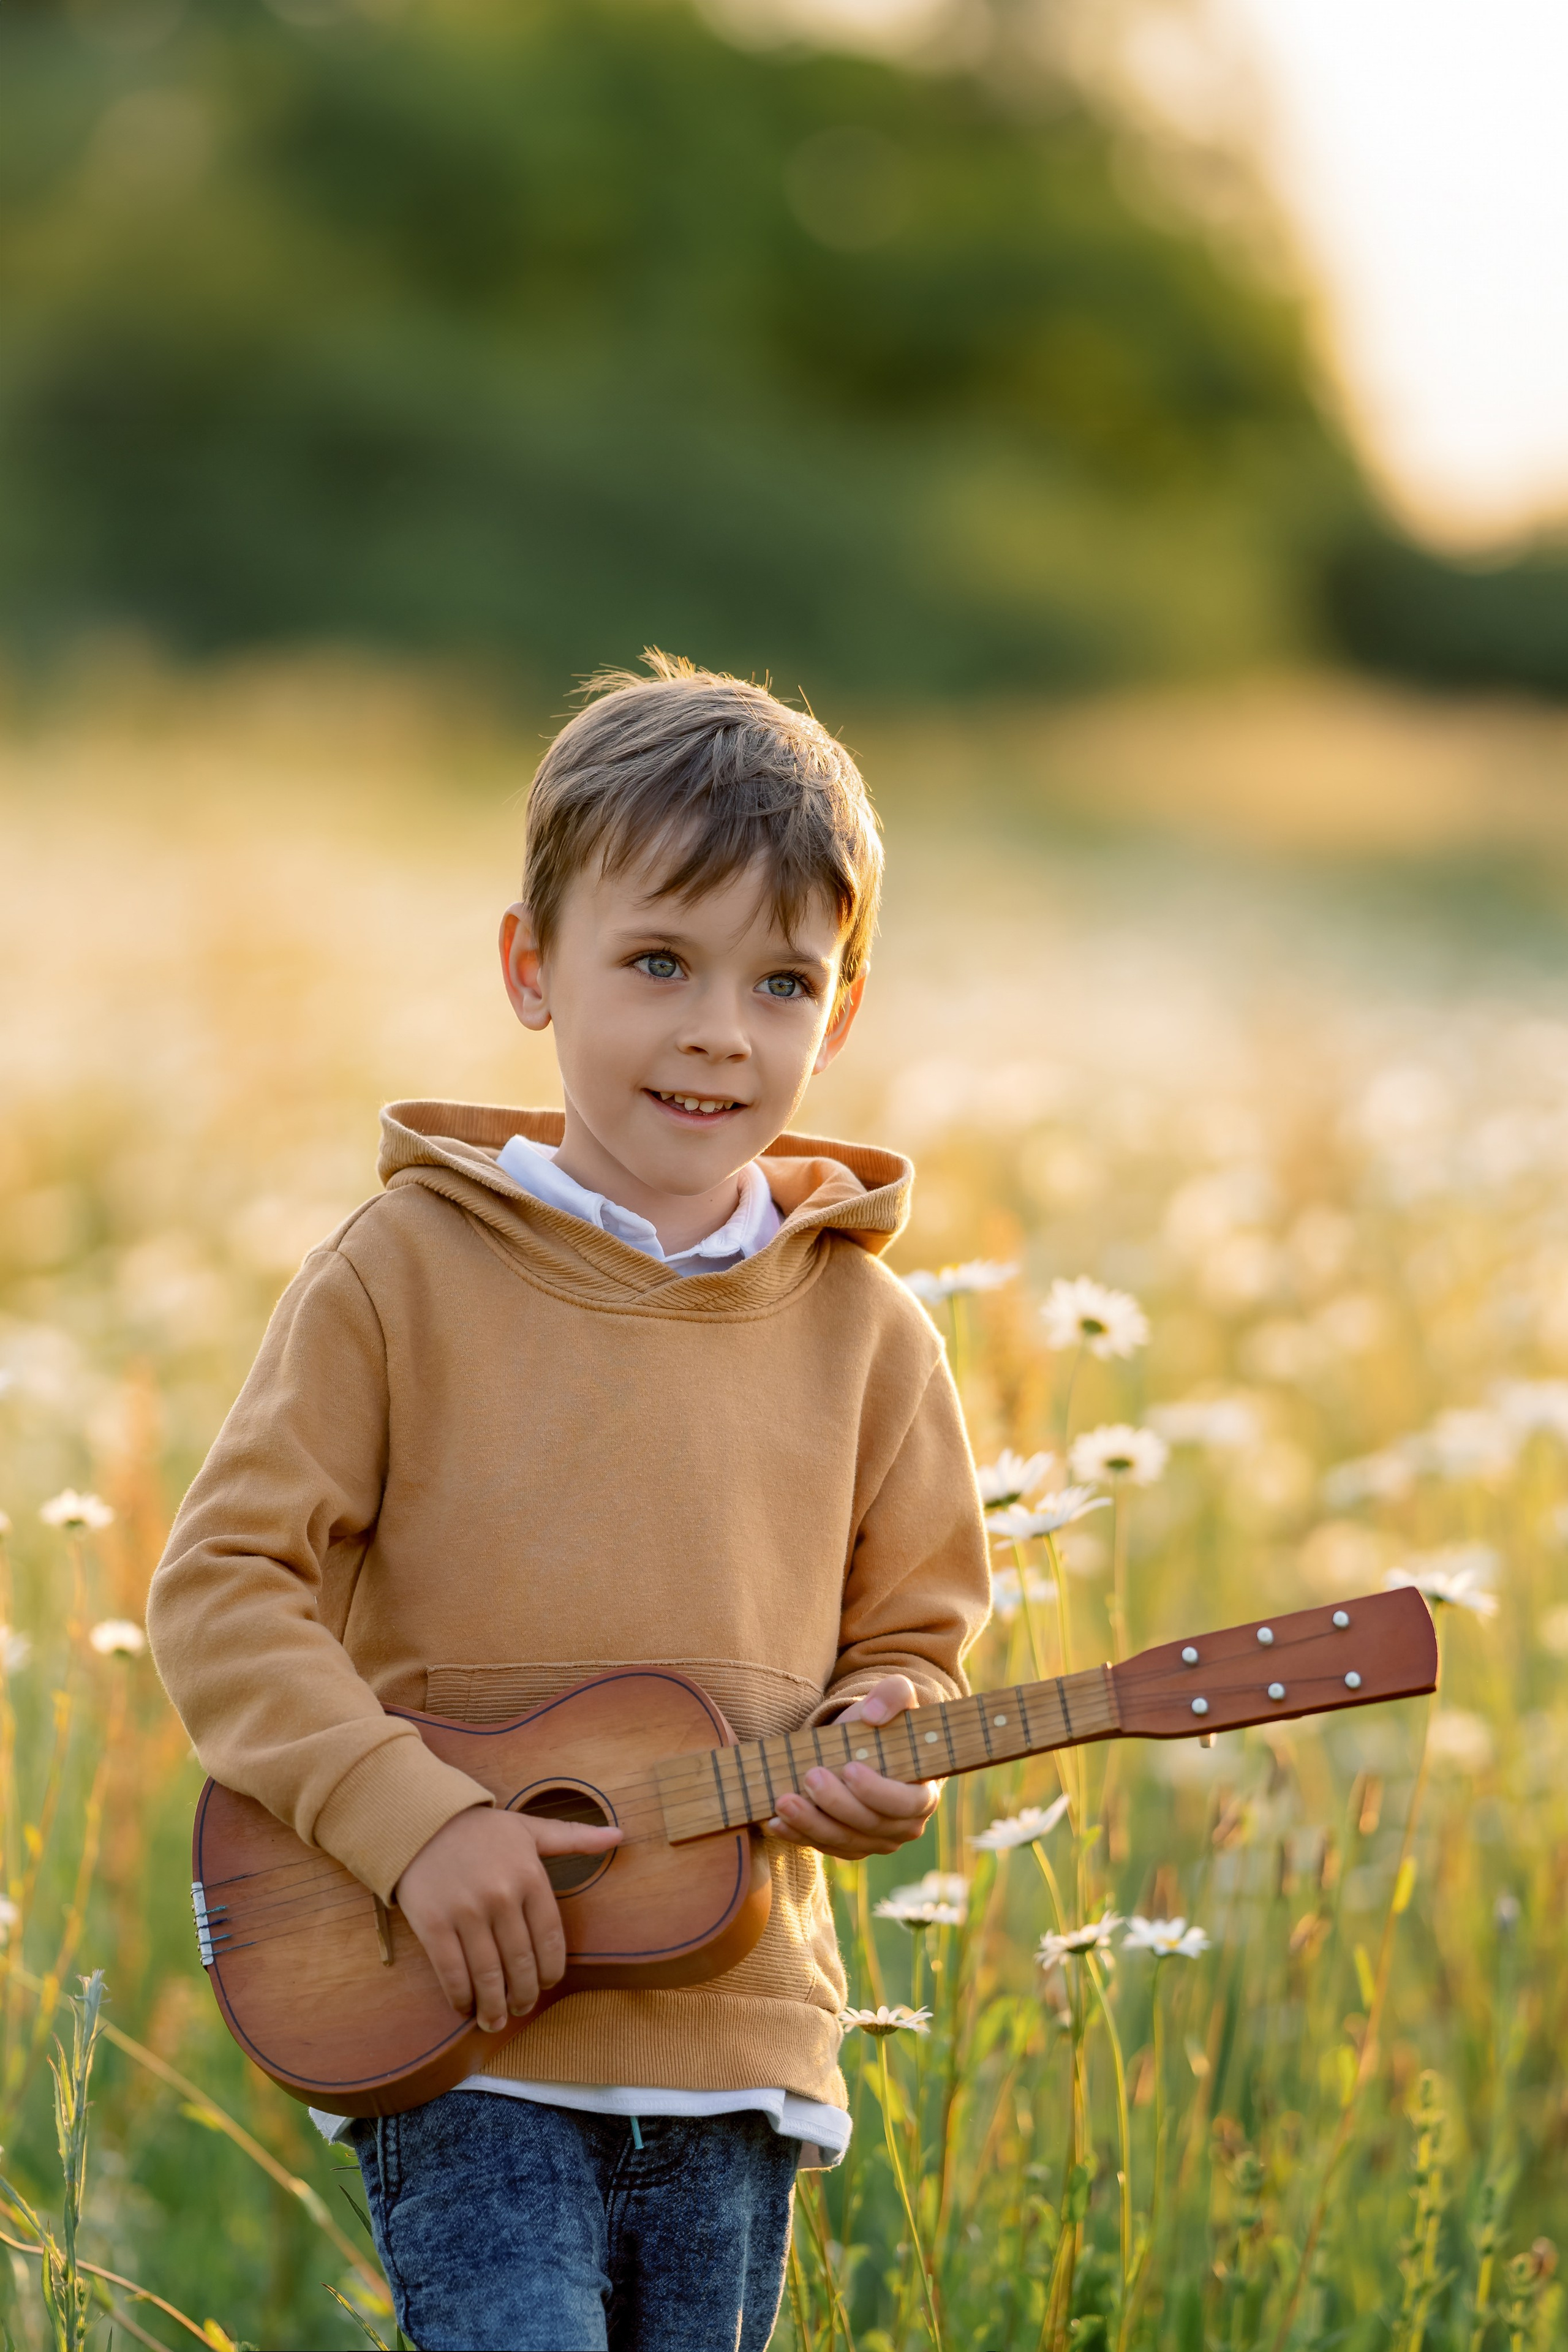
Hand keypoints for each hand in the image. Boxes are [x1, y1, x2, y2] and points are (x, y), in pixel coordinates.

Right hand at [394, 1805, 621, 2033]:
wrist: (421, 1820)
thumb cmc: (480, 1830)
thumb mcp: (529, 1829)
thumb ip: (574, 1838)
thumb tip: (618, 1834)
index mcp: (530, 1877)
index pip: (551, 1939)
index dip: (551, 1972)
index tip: (547, 1985)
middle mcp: (502, 1897)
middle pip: (521, 1964)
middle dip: (524, 1995)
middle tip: (521, 2007)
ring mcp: (466, 1913)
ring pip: (488, 1975)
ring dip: (494, 2007)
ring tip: (495, 2020)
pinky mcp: (433, 1924)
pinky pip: (452, 1972)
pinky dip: (461, 1997)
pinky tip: (465, 2006)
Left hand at [766, 1676, 938, 1860]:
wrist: (865, 1743)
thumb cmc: (885, 1722)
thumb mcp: (896, 1696)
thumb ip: (894, 1695)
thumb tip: (874, 1716)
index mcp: (923, 1794)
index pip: (906, 1804)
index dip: (878, 1791)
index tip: (849, 1768)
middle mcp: (903, 1826)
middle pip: (869, 1825)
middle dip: (835, 1804)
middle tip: (810, 1775)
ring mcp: (875, 1841)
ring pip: (843, 1840)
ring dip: (810, 1824)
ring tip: (783, 1801)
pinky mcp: (848, 1846)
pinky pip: (824, 1846)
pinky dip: (798, 1835)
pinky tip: (775, 1821)